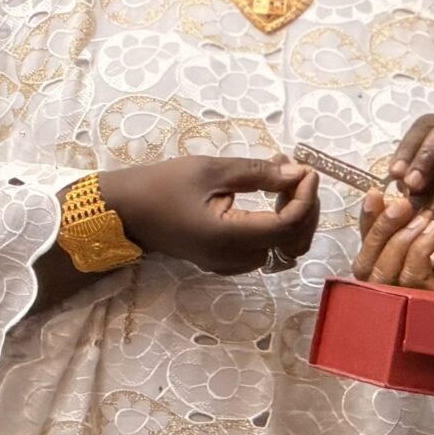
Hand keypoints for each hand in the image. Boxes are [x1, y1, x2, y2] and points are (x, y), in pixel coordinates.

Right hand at [99, 154, 318, 275]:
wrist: (126, 211)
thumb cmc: (163, 186)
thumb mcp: (211, 170)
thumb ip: (257, 173)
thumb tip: (297, 174)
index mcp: (229, 238)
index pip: (288, 226)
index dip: (306, 198)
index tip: (307, 170)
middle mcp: (234, 259)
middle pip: (292, 242)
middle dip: (304, 206)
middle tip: (294, 170)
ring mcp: (230, 264)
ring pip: (282, 248)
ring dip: (292, 214)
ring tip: (281, 176)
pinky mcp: (226, 260)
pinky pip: (265, 248)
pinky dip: (277, 223)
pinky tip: (269, 195)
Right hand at [351, 191, 433, 296]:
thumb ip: (431, 215)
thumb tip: (402, 199)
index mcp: (416, 267)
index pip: (376, 250)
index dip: (371, 222)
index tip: (378, 193)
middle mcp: (412, 287)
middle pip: (367, 266)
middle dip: (375, 230)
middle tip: (393, 200)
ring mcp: (422, 301)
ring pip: (380, 276)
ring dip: (393, 238)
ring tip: (418, 213)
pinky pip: (411, 283)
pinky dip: (416, 252)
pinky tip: (433, 229)